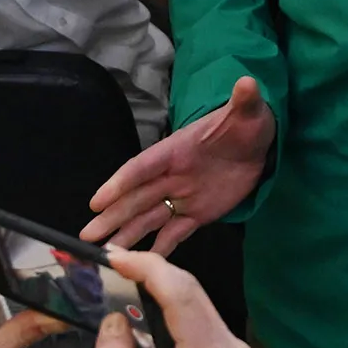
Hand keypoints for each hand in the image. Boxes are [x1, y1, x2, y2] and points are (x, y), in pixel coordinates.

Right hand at [85, 77, 277, 254]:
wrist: (260, 144)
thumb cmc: (247, 124)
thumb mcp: (248, 111)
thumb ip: (244, 101)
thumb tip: (248, 82)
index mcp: (176, 150)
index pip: (143, 167)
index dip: (120, 182)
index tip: (97, 200)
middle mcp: (173, 175)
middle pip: (136, 198)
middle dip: (112, 216)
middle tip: (86, 237)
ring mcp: (183, 196)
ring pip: (149, 217)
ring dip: (127, 234)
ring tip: (105, 254)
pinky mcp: (199, 213)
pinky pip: (176, 233)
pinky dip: (161, 248)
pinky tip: (145, 265)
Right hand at [94, 249, 253, 347]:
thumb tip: (113, 319)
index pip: (182, 297)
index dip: (150, 269)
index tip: (117, 257)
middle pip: (192, 291)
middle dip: (153, 269)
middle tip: (114, 262)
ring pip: (198, 298)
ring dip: (163, 284)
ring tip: (125, 276)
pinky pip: (200, 314)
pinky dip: (174, 301)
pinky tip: (147, 300)